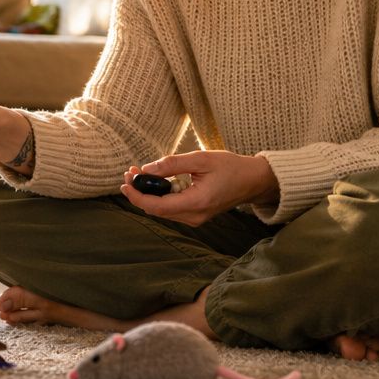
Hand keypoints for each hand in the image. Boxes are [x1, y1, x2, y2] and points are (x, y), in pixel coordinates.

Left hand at [119, 151, 278, 226]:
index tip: (126, 181)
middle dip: (139, 191)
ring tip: (139, 173)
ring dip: (148, 194)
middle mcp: (194, 217)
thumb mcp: (201, 159)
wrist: (252, 181)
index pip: (156, 206)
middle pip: (156, 210)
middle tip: (130, 172)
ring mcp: (195, 219)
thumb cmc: (230, 167)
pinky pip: (170, 209)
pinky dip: (159, 196)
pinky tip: (154, 181)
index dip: (137, 195)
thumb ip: (172, 164)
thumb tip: (146, 169)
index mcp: (196, 203)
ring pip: (161, 211)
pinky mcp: (195, 216)